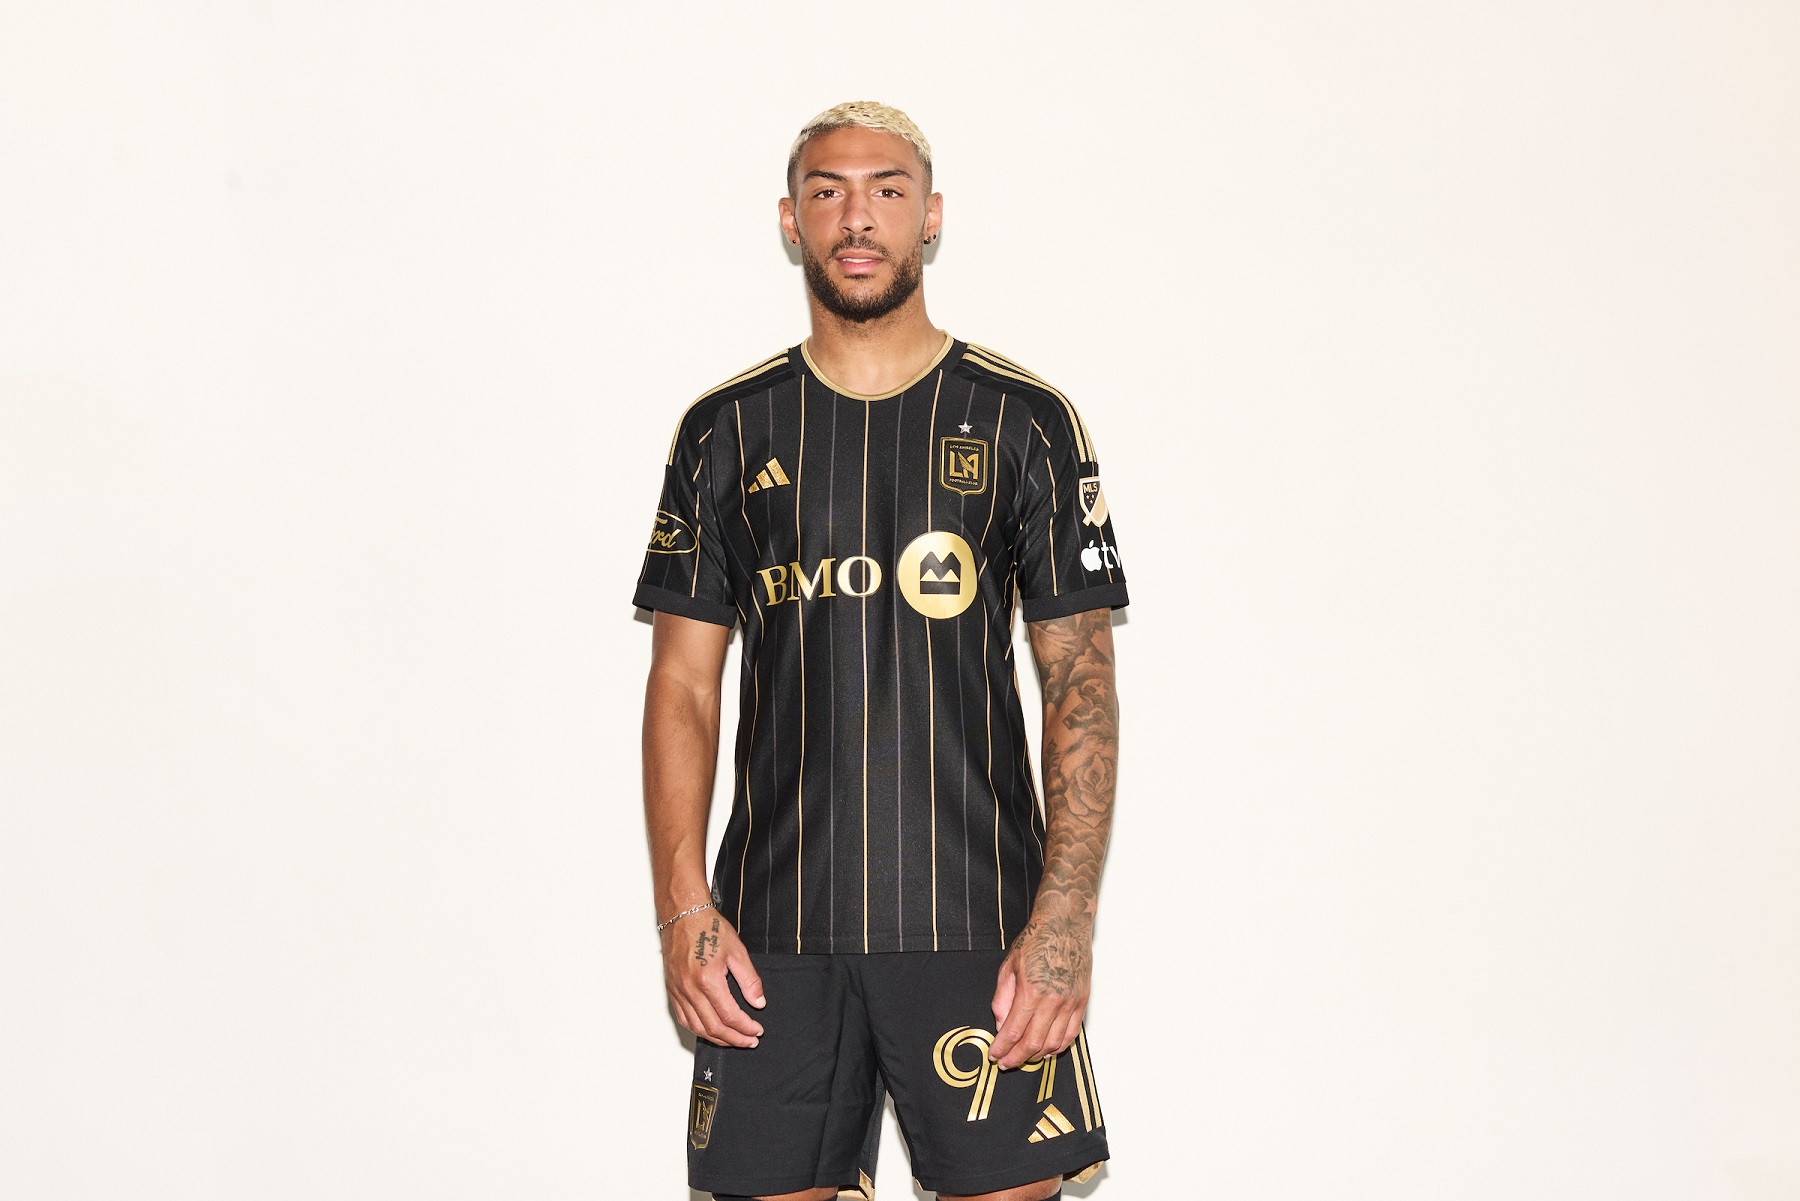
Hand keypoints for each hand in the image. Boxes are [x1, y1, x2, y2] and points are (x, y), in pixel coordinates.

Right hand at [662, 908, 765, 1047]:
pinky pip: (684, 1019)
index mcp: (707, 979)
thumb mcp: (737, 952)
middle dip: (734, 1039)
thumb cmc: (708, 928)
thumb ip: (750, 980)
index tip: (757, 1030)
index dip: (746, 1027)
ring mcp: (678, 991)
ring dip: (717, 1039)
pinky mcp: (672, 990)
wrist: (683, 915)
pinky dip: (698, 1029)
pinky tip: (711, 1030)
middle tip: (750, 1041)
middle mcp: (689, 989)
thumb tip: (759, 1003)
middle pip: (713, 1027)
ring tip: (733, 1040)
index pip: (729, 1016)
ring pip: (697, 1027)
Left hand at [988, 907, 1091, 1068]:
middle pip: (1033, 1043)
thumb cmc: (1036, 941)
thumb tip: (1001, 1026)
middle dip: (1016, 1058)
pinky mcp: (1082, 1001)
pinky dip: (1058, 1047)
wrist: (1064, 925)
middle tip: (1006, 1063)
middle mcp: (1053, 1001)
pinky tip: (1047, 1049)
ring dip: (1037, 1056)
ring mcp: (1070, 1003)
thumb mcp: (1008, 968)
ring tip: (1024, 1058)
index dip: (1002, 1048)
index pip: (1013, 1032)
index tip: (995, 1055)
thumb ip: (1002, 1000)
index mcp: (1031, 992)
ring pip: (1053, 1043)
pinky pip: (1071, 1034)